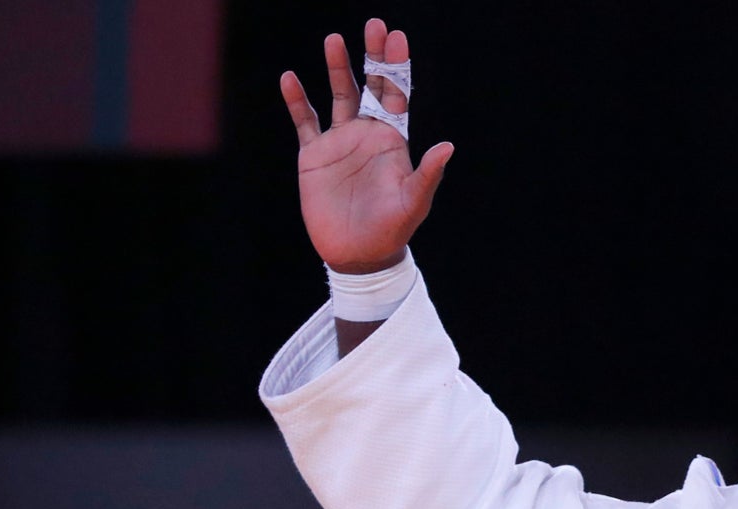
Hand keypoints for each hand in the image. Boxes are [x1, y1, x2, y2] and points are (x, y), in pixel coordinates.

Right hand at [279, 18, 452, 272]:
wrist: (358, 253)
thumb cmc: (392, 229)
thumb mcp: (413, 202)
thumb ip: (427, 174)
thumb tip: (448, 146)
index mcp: (394, 140)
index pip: (397, 95)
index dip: (396, 67)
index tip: (396, 37)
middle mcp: (367, 134)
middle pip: (370, 86)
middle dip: (372, 57)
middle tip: (374, 24)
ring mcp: (340, 142)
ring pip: (338, 96)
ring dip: (337, 69)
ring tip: (334, 39)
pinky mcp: (313, 155)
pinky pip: (304, 121)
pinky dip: (296, 100)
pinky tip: (290, 78)